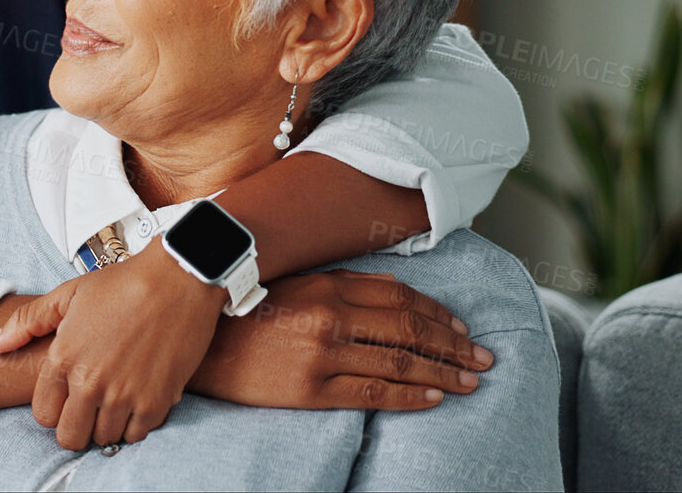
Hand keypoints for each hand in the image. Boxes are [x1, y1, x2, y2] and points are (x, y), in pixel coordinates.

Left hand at [0, 244, 225, 449]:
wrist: (178, 277)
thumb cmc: (124, 283)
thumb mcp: (68, 295)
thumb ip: (26, 323)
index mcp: (63, 358)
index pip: (43, 414)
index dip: (54, 407)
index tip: (69, 396)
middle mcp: (89, 382)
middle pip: (69, 437)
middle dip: (76, 425)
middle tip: (90, 406)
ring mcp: (123, 395)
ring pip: (103, 439)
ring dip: (107, 424)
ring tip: (116, 399)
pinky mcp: (155, 401)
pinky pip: (136, 436)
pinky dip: (136, 425)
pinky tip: (138, 400)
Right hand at [188, 269, 492, 409]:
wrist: (198, 343)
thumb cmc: (247, 311)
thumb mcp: (297, 284)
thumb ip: (344, 284)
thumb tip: (395, 290)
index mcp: (329, 286)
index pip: (402, 298)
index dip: (439, 314)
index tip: (463, 328)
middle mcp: (331, 315)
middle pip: (410, 328)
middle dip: (454, 344)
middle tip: (484, 357)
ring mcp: (322, 353)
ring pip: (400, 361)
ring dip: (444, 372)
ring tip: (470, 381)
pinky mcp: (310, 388)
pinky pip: (373, 392)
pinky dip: (410, 395)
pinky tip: (434, 398)